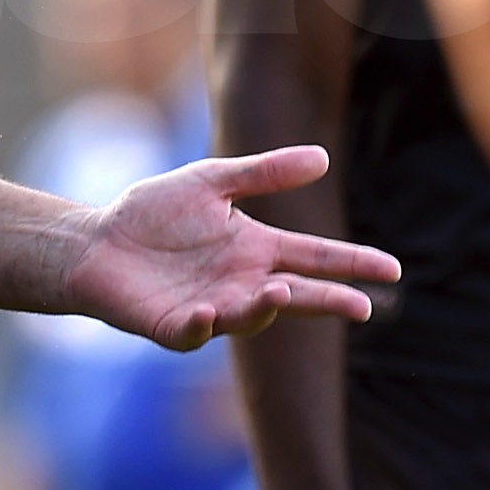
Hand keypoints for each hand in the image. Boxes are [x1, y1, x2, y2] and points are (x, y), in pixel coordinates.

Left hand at [62, 146, 399, 351]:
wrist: (97, 241)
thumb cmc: (153, 214)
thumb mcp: (212, 182)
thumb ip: (264, 173)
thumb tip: (323, 158)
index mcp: (256, 250)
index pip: (315, 257)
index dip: (352, 263)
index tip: (391, 269)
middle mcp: (241, 283)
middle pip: (297, 295)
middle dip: (330, 301)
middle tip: (362, 306)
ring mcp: (210, 309)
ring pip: (249, 315)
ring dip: (265, 306)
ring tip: (279, 290)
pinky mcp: (173, 326)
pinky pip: (193, 332)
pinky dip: (203, 325)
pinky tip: (208, 312)